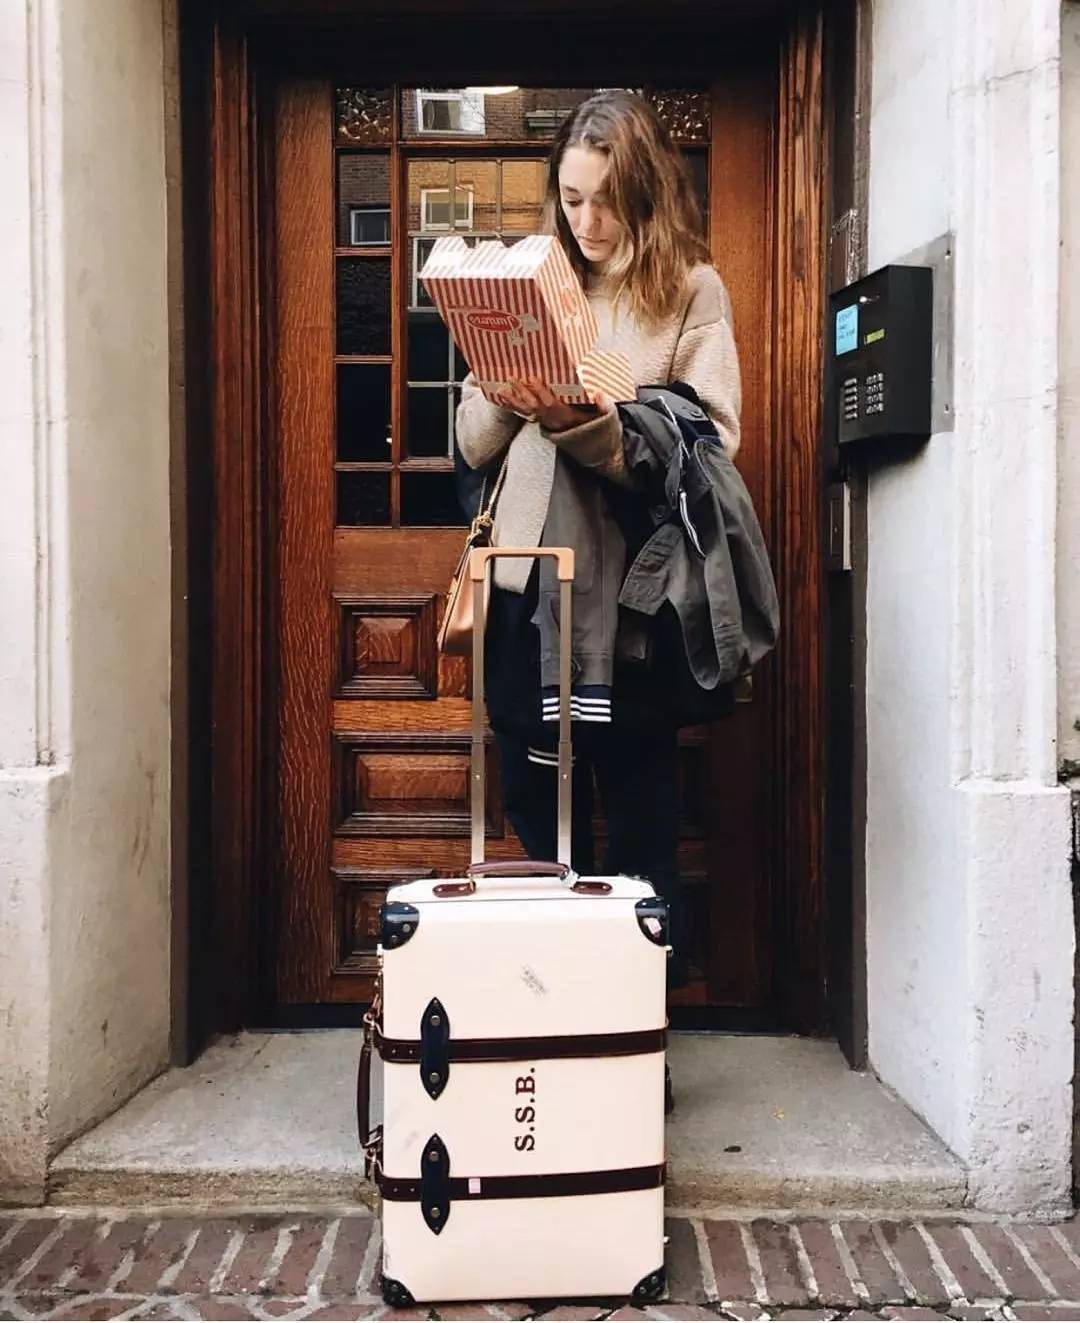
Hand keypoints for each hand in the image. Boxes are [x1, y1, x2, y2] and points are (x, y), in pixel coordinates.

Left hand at [496, 377, 610, 432]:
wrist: (588, 445)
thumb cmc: (594, 426)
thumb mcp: (604, 417)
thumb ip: (604, 406)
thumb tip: (600, 394)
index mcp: (565, 416)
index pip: (550, 403)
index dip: (541, 391)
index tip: (532, 378)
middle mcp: (552, 419)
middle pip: (534, 405)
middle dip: (523, 392)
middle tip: (512, 378)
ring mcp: (544, 421)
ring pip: (527, 411)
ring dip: (513, 400)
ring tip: (502, 389)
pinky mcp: (540, 421)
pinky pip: (524, 414)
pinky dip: (513, 406)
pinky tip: (504, 398)